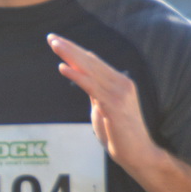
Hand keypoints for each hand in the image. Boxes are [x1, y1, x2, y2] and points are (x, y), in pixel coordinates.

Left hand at [48, 34, 158, 171]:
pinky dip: (76, 75)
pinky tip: (63, 67)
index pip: (94, 62)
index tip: (59, 41)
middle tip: (52, 37)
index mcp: (120, 82)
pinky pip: (91, 86)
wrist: (138, 154)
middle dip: (70, 48)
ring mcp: (119, 93)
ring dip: (70, 56)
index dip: (76, 50)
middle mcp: (121, 83)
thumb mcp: (104, 106)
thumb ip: (95, 91)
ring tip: (54, 45)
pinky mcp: (114, 105)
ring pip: (90, 69)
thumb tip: (83, 77)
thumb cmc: (120, 133)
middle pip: (91, 61)